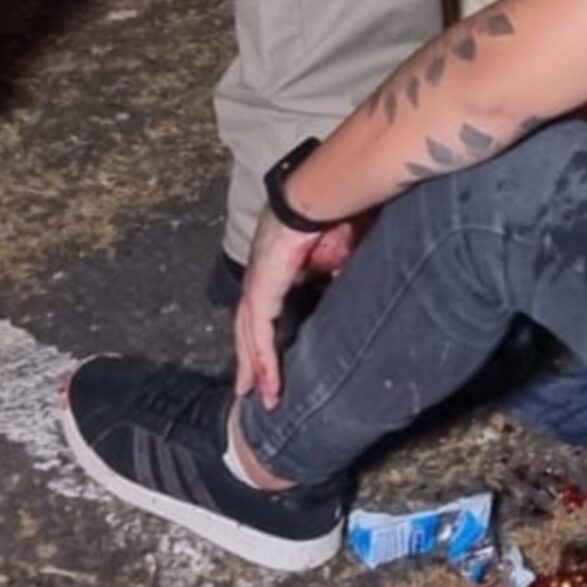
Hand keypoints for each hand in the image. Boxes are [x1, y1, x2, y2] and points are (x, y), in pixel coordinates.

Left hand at [231, 207, 361, 409]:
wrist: (323, 191)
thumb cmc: (335, 212)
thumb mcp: (338, 251)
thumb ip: (335, 271)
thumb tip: (339, 287)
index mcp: (274, 264)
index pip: (262, 307)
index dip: (261, 334)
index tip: (264, 357)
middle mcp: (259, 274)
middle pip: (247, 326)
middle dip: (249, 359)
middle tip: (250, 390)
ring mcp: (258, 280)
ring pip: (249, 333)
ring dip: (254, 366)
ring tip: (259, 395)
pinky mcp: (264, 287)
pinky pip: (260, 331)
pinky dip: (263, 357)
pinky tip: (265, 380)